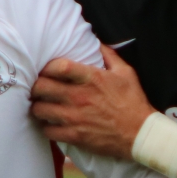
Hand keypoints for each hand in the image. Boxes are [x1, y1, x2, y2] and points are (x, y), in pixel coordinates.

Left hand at [30, 42, 154, 158]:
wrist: (140, 134)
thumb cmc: (133, 102)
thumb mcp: (125, 72)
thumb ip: (108, 55)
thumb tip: (96, 41)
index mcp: (91, 78)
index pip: (57, 66)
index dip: (46, 67)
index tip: (46, 70)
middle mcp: (79, 96)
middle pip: (41, 87)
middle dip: (36, 86)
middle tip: (38, 88)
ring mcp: (74, 117)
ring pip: (39, 109)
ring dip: (38, 107)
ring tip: (42, 106)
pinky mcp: (74, 135)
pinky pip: (48, 131)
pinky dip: (46, 127)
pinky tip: (51, 124)